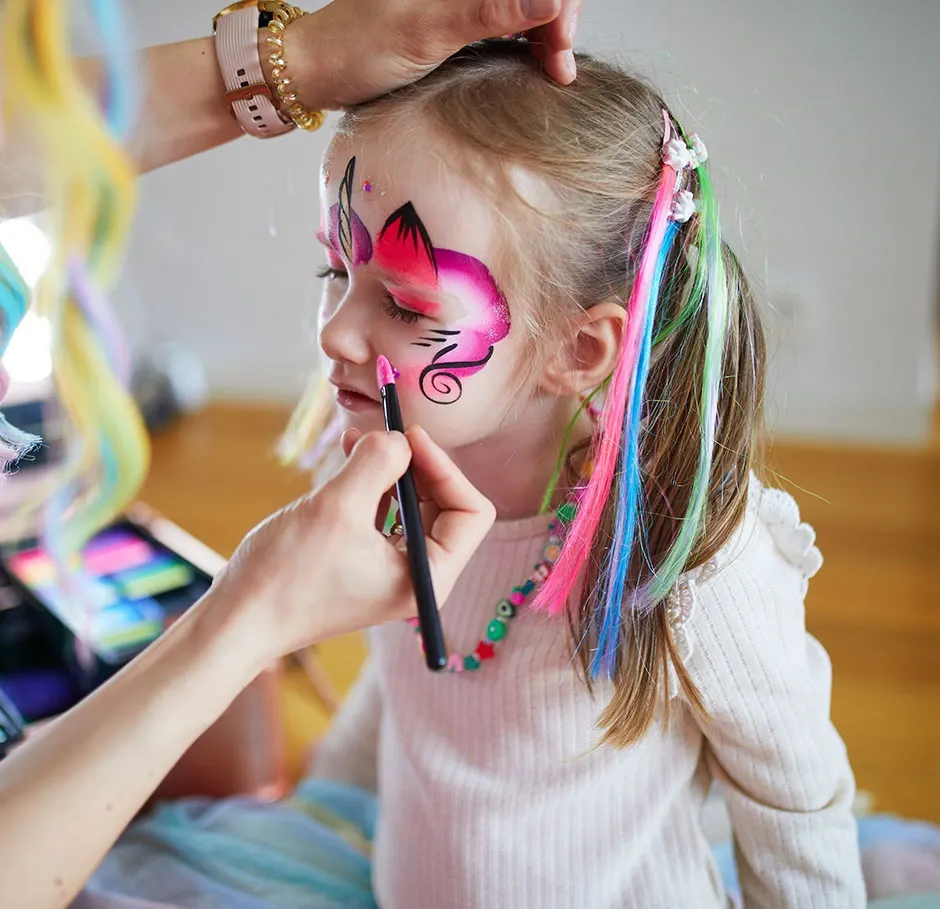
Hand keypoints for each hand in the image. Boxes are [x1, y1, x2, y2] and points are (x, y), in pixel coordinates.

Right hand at [210, 427, 493, 670]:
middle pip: (444, 504)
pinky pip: (382, 510)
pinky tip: (350, 452)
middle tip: (387, 433)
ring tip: (362, 437)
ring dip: (391, 468)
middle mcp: (419, 575)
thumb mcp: (338, 507)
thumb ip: (378, 463)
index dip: (447, 468)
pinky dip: (370, 481)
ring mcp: (391, 568)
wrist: (238, 618)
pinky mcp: (364, 558)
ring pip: (411, 502)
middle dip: (417, 465)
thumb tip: (399, 437)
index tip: (410, 438)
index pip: (471, 512)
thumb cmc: (288, 574)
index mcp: (430, 576)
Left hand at [289, 0, 581, 109]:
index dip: (559, 4)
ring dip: (548, 32)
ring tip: (552, 72)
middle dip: (558, 19)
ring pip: (525, 4)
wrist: (322, 70)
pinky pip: (507, 18)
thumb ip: (488, 12)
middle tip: (560, 68)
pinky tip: (533, 64)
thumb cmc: (361, 48)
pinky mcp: (457, 15)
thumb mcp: (428, 32)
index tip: (560, 46)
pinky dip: (528, 40)